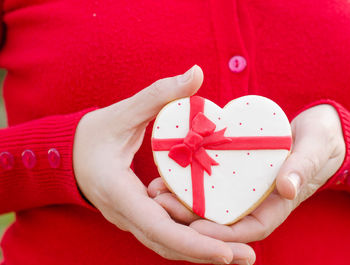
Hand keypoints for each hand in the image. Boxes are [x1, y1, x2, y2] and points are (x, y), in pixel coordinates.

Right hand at [73, 65, 255, 263]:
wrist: (68, 155)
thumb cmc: (92, 134)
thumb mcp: (123, 112)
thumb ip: (159, 94)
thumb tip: (196, 73)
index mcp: (118, 193)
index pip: (158, 228)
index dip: (193, 243)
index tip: (227, 253)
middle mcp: (125, 215)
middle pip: (169, 245)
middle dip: (208, 254)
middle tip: (249, 256)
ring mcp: (130, 219)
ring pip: (168, 245)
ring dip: (202, 251)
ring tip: (240, 253)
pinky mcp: (138, 216)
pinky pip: (165, 234)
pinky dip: (190, 239)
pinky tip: (216, 237)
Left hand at [148, 104, 345, 242]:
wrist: (318, 130)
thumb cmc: (322, 140)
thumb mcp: (315, 149)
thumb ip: (303, 166)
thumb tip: (287, 189)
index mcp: (278, 204)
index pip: (249, 230)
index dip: (222, 235)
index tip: (195, 229)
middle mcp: (259, 201)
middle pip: (223, 220)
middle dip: (192, 218)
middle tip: (162, 205)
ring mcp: (247, 188)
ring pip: (213, 202)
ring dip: (185, 200)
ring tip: (157, 189)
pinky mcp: (238, 172)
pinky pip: (214, 181)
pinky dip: (193, 180)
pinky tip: (171, 171)